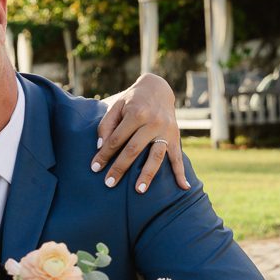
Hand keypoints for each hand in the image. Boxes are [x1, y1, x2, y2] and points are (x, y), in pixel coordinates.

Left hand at [92, 72, 188, 192]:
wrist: (158, 89)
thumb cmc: (132, 101)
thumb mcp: (117, 106)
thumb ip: (106, 125)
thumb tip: (101, 147)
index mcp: (137, 113)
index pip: (117, 139)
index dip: (105, 154)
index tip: (95, 168)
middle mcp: (153, 122)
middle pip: (134, 150)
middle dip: (120, 168)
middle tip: (109, 184)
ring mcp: (166, 130)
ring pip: (156, 156)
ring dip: (147, 174)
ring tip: (139, 190)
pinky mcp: (176, 137)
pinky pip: (178, 157)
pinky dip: (181, 173)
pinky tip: (183, 187)